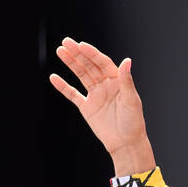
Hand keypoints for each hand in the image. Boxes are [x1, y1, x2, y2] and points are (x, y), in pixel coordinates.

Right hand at [49, 37, 155, 175]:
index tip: (81, 45)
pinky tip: (54, 77)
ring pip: (81, 76)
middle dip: (78, 54)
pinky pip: (73, 94)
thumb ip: (126, 80)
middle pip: (90, 66)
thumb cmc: (133, 123)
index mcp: (118, 82)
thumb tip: (127, 60)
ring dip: (71, 64)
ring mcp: (95, 95)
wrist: (126, 144)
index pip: (103, 63)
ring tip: (60, 51)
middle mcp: (106, 86)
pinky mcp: (87, 107)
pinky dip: (63, 86)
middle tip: (66, 42)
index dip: (92, 53)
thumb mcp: (131, 100)